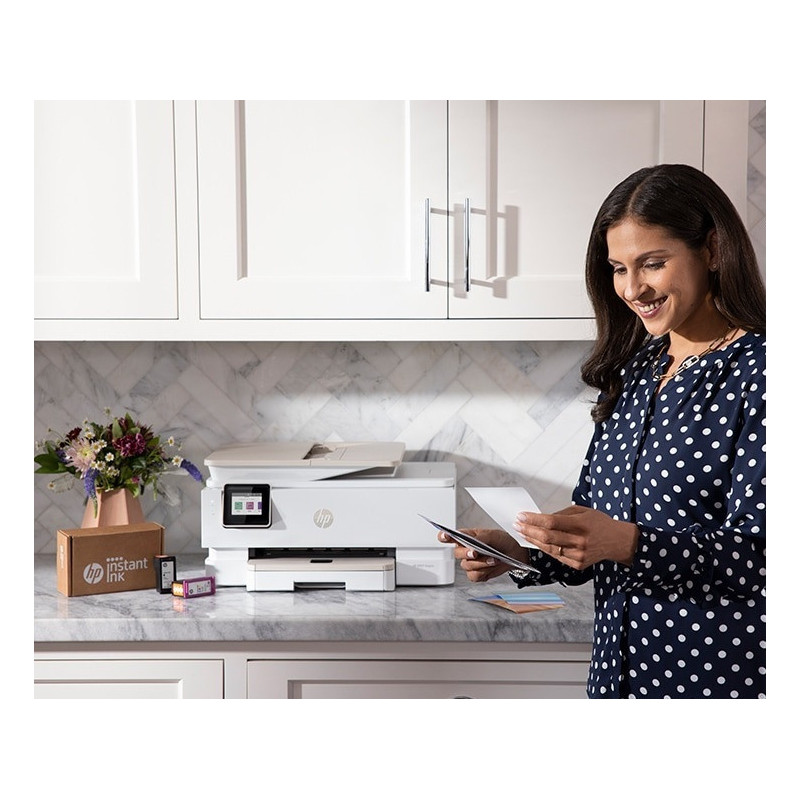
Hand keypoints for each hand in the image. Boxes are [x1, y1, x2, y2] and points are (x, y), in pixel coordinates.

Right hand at [437, 528, 527, 582]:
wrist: (515, 554)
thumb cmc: (503, 541)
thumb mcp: (493, 535)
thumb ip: (481, 538)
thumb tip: (472, 543)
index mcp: (466, 537)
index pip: (450, 537)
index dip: (444, 536)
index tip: (446, 536)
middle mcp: (466, 550)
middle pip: (456, 553)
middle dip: (466, 553)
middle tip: (475, 552)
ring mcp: (470, 563)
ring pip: (467, 565)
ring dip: (481, 563)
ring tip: (493, 559)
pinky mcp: (476, 574)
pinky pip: (473, 576)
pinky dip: (484, 572)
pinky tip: (492, 565)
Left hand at [513, 505, 637, 568]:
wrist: (618, 542)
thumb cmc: (599, 523)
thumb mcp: (583, 511)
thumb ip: (562, 514)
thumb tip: (540, 518)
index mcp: (581, 525)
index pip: (551, 522)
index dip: (533, 520)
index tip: (522, 515)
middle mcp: (580, 541)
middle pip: (547, 537)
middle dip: (528, 530)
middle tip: (517, 524)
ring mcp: (579, 555)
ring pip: (549, 548)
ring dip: (532, 540)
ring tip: (522, 533)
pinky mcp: (578, 564)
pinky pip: (556, 556)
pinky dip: (544, 548)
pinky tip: (535, 542)